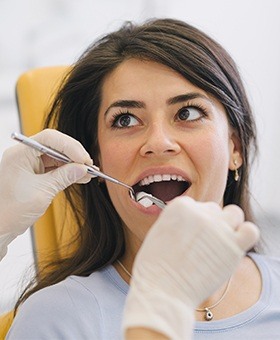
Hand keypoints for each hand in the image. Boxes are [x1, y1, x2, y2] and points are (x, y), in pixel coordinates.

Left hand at [0, 129, 92, 237]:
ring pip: (57, 157)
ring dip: (73, 164)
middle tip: (89, 166)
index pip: (49, 139)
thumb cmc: (10, 211)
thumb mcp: (42, 192)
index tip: (84, 159)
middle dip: (74, 155)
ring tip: (88, 173)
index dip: (70, 146)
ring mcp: (29, 164)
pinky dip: (67, 172)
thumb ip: (64, 177)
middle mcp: (24, 155)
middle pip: (55, 145)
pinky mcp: (34, 174)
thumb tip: (82, 168)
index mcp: (20, 154)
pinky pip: (54, 168)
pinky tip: (80, 177)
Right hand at [123, 197, 258, 338]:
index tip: (189, 236)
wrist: (162, 291)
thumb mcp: (158, 232)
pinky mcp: (234, 246)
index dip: (193, 221)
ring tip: (219, 242)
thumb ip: (177, 221)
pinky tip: (234, 246)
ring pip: (234, 214)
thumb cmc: (155, 267)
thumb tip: (191, 221)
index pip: (196, 205)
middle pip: (213, 210)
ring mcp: (218, 228)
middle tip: (202, 244)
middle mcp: (201, 212)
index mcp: (180, 206)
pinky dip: (245, 235)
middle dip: (209, 224)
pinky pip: (250, 231)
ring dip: (229, 225)